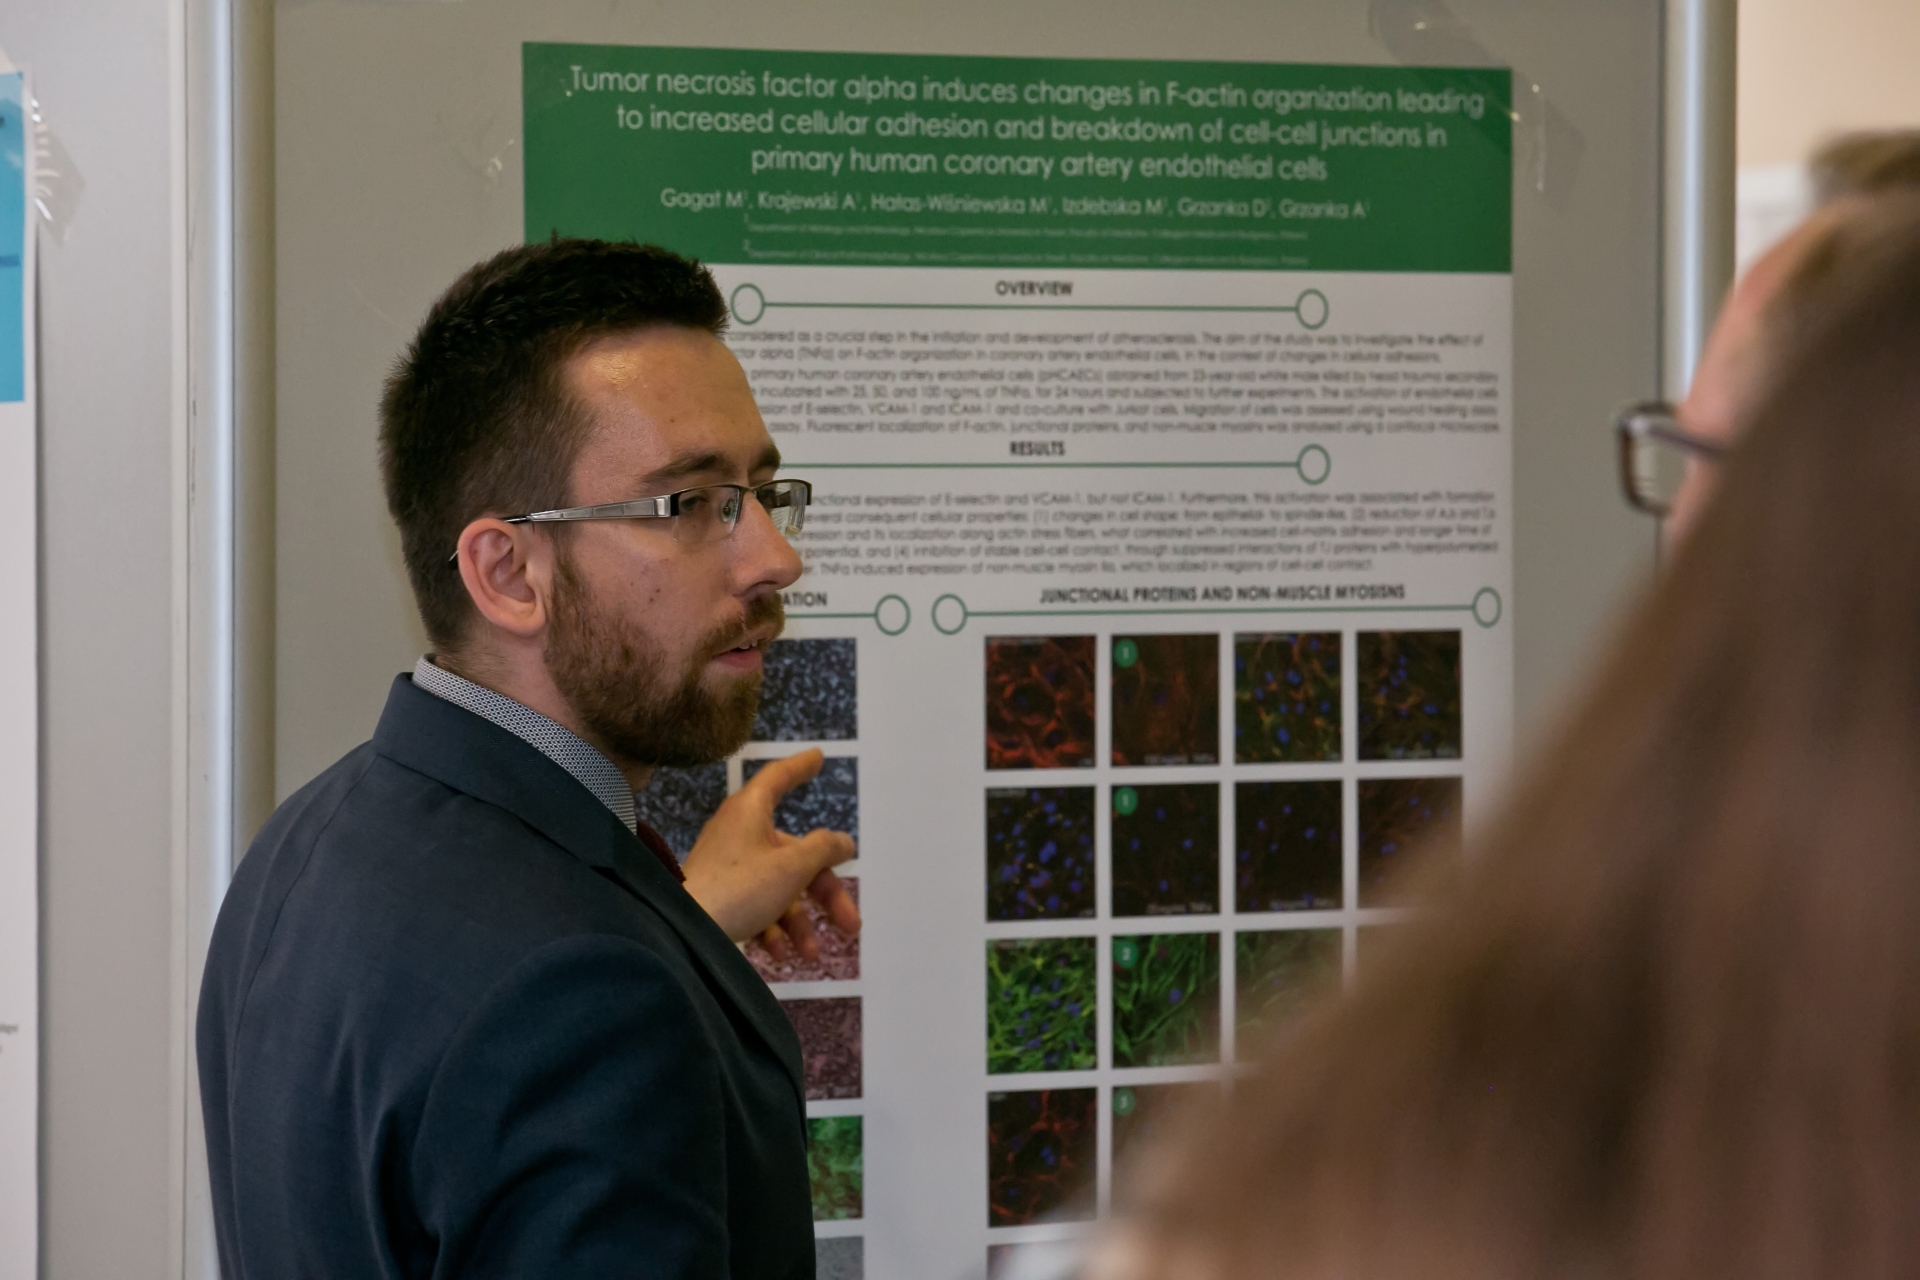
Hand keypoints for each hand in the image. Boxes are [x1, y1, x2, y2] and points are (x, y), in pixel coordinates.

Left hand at [680, 749, 859, 957]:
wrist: (680, 932)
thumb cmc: (738, 889)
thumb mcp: (791, 868)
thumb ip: (823, 850)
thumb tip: (844, 841)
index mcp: (751, 812)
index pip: (779, 777)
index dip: (801, 767)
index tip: (819, 757)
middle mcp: (739, 833)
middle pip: (794, 853)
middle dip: (824, 894)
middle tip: (849, 924)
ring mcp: (727, 865)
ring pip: (777, 886)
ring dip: (799, 922)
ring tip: (811, 955)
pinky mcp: (718, 895)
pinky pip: (755, 905)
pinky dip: (771, 928)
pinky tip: (781, 956)